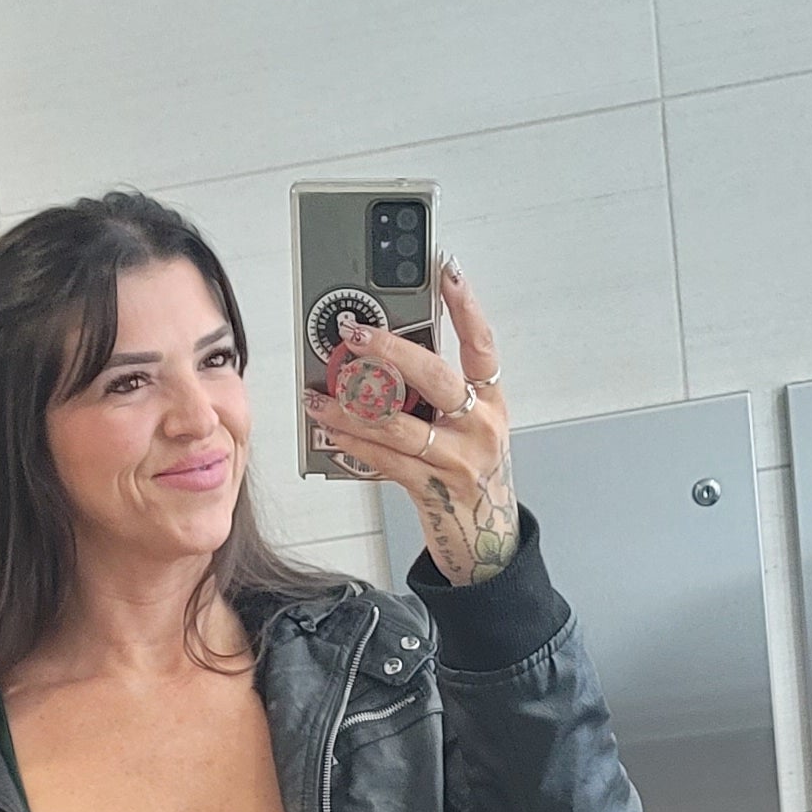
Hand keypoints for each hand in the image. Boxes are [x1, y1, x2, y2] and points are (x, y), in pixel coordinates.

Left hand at [308, 256, 518, 587]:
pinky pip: (386, 461)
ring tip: (319, 396)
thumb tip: (385, 359)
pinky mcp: (433, 490)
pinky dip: (355, 445)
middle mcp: (479, 427)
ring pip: (399, 424)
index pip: (481, 344)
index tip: (446, 269)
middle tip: (356, 334)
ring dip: (352, 408)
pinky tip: (332, 433)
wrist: (488, 541)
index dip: (465, 305)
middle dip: (392, 352)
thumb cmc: (472, 474)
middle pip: (435, 377)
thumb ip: (439, 395)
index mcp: (491, 401)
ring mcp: (458, 460)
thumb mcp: (471, 427)